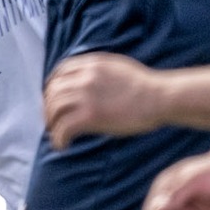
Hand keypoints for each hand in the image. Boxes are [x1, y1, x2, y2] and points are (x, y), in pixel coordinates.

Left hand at [43, 52, 165, 148]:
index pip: (59, 72)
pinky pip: (63, 128)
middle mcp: (84, 77)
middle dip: (48, 108)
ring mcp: (86, 96)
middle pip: (52, 92)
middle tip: (53, 121)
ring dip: (52, 124)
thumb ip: (97, 71)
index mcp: (91, 64)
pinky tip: (63, 146)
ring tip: (57, 134)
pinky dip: (58, 139)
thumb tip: (82, 82)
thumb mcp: (117, 67)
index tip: (52, 98)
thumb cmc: (145, 86)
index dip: (52, 86)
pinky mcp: (90, 116)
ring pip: (53, 110)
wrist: (161, 97)